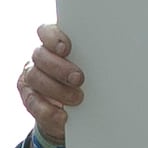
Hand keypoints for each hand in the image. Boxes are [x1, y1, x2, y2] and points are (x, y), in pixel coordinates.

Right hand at [18, 22, 86, 146]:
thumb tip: (119, 55)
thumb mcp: (92, 68)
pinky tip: (62, 116)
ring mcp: (32, 77)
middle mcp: (39, 58)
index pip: (46, 32)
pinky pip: (32, 102)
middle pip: (40, 55)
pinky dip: (48, 110)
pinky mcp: (29, 98)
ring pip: (35, 77)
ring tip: (77, 99)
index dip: (53, 38)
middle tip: (78, 78)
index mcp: (54, 44)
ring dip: (56, 89)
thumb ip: (94, 58)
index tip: (66, 48)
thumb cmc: (87, 82)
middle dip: (59, 68)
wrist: (73, 111)